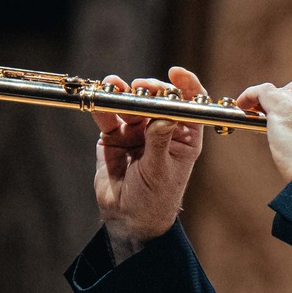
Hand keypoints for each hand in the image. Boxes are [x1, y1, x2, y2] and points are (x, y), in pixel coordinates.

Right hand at [92, 68, 207, 262]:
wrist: (128, 220)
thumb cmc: (154, 199)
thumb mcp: (160, 170)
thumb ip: (159, 141)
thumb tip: (164, 113)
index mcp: (184, 136)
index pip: (190, 103)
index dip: (186, 84)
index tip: (176, 73)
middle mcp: (162, 128)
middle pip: (158, 98)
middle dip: (150, 89)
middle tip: (141, 87)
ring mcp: (137, 130)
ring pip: (132, 103)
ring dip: (124, 93)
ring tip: (115, 87)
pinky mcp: (114, 135)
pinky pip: (109, 115)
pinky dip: (105, 104)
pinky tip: (102, 94)